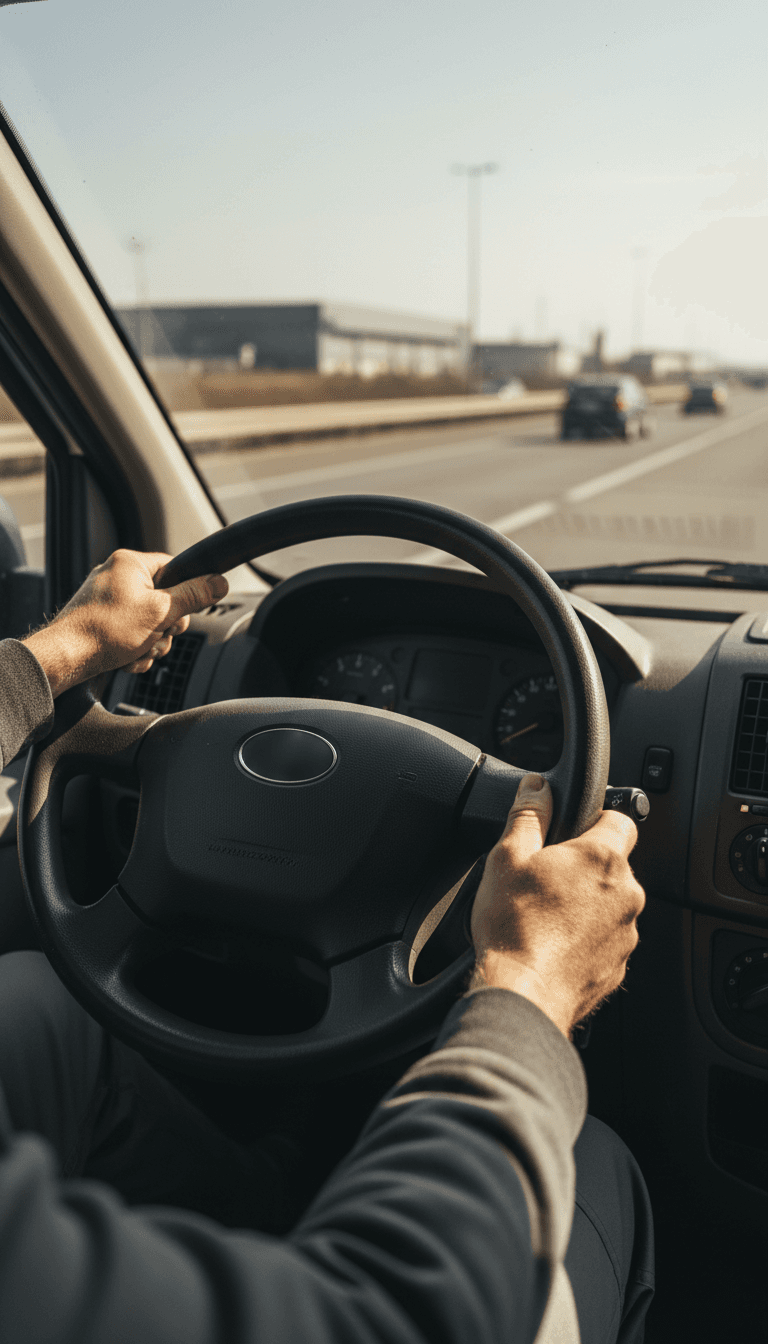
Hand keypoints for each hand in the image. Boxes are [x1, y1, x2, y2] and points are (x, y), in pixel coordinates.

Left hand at [22, 549, 227, 695]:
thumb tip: (220, 582)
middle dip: (166, 626)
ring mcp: (107, 598)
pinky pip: (132, 631)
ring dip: (152, 642)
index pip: (175, 568)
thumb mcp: (161, 612)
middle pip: (165, 599)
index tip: (184, 612)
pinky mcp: (101, 619)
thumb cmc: (106, 630)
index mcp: (131, 563)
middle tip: (157, 634)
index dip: (185, 593)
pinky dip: (136, 648)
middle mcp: (117, 575)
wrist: (67, 657)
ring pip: (150, 621)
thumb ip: (194, 596)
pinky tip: (128, 658)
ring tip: (139, 649)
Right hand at [469, 774, 644, 1038]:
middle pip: (614, 866)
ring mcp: (626, 933)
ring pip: (612, 905)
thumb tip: (537, 786)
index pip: (621, 819)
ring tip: (546, 916)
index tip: (576, 830)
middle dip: (585, 868)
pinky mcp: (618, 966)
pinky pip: (607, 941)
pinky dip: (586, 940)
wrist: (522, 995)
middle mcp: (626, 893)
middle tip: (547, 879)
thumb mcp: (508, 857)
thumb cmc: (514, 927)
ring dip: (588, 905)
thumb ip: (528, 815)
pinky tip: (553, 944)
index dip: (598, 820)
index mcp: (602, 858)